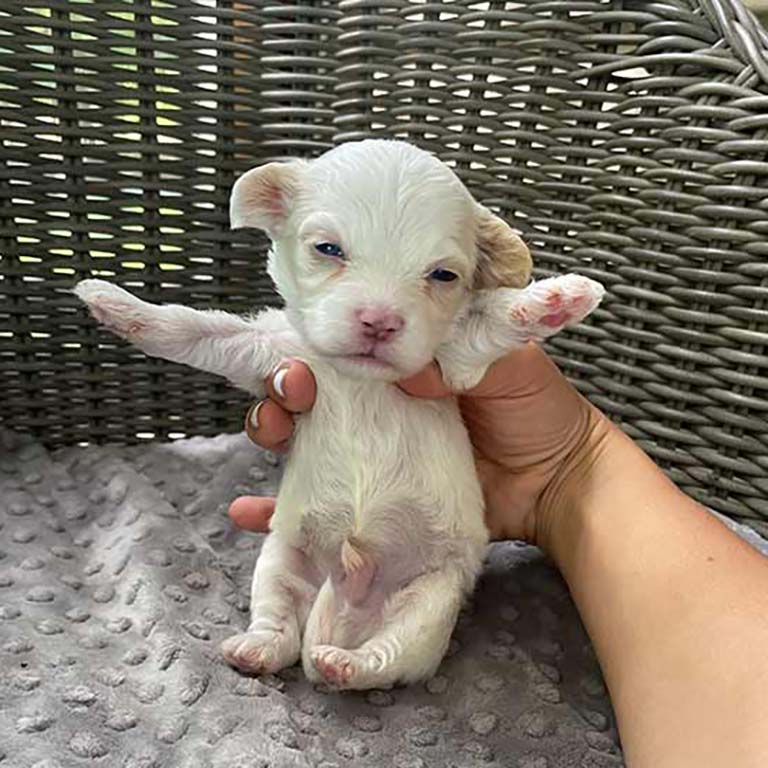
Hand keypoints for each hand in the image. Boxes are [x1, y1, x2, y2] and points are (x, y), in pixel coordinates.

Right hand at [229, 346, 606, 548]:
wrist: (558, 485)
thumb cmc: (539, 413)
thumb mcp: (510, 365)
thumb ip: (460, 354)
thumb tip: (402, 370)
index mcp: (404, 361)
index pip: (343, 344)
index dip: (310, 343)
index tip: (297, 351)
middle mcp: (379, 401)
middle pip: (311, 388)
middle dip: (284, 386)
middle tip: (291, 392)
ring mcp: (373, 449)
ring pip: (304, 437)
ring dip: (274, 430)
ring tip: (272, 435)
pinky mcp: (374, 494)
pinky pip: (318, 499)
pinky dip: (280, 507)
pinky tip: (251, 512)